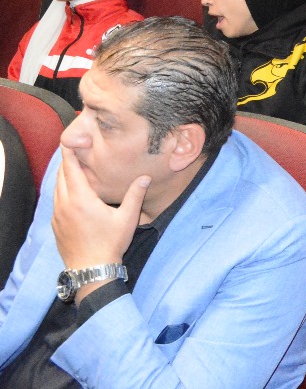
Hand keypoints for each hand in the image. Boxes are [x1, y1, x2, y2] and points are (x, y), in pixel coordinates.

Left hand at [53, 149, 148, 297]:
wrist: (91, 269)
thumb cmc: (110, 243)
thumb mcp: (128, 218)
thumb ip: (135, 195)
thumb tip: (145, 177)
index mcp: (81, 199)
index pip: (72, 170)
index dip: (70, 154)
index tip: (70, 140)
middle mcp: (65, 205)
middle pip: (61, 177)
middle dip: (66, 162)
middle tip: (73, 149)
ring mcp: (58, 216)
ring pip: (57, 189)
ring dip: (63, 177)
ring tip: (72, 167)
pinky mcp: (56, 225)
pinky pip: (56, 202)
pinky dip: (61, 191)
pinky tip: (69, 192)